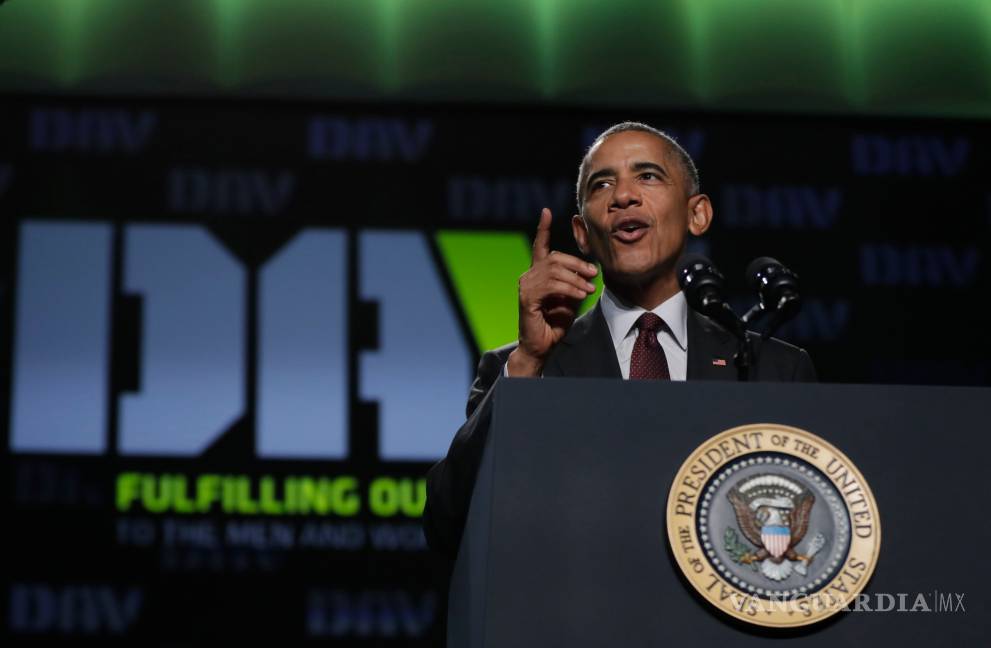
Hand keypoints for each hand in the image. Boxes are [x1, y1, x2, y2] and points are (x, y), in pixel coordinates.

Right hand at [508, 208, 597, 376]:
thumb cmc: (554, 323)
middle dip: (578, 264)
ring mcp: (525, 286)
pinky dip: (569, 289)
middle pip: (555, 257)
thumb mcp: (569, 299)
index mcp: (537, 273)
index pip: (540, 246)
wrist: (541, 346)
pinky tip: (579, 295)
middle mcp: (528, 276)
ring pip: (555, 271)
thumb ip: (574, 283)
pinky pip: (552, 285)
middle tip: (594, 274)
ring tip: (589, 290)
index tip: (546, 211)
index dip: (542, 228)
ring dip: (577, 280)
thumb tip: (588, 273)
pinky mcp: (527, 298)